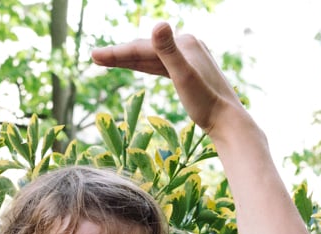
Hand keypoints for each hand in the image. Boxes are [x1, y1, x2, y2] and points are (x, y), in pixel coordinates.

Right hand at [91, 22, 244, 134]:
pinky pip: (161, 66)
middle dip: (119, 55)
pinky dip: (146, 66)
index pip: (143, 48)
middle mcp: (188, 45)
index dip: (117, 53)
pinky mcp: (190, 71)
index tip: (94, 56)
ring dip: (129, 59)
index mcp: (184, 43)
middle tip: (93, 57)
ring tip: (105, 61)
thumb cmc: (206, 103)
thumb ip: (169, 51)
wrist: (228, 121)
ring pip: (152, 58)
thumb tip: (159, 24)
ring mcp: (189, 58)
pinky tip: (136, 65)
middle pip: (147, 50)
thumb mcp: (183, 77)